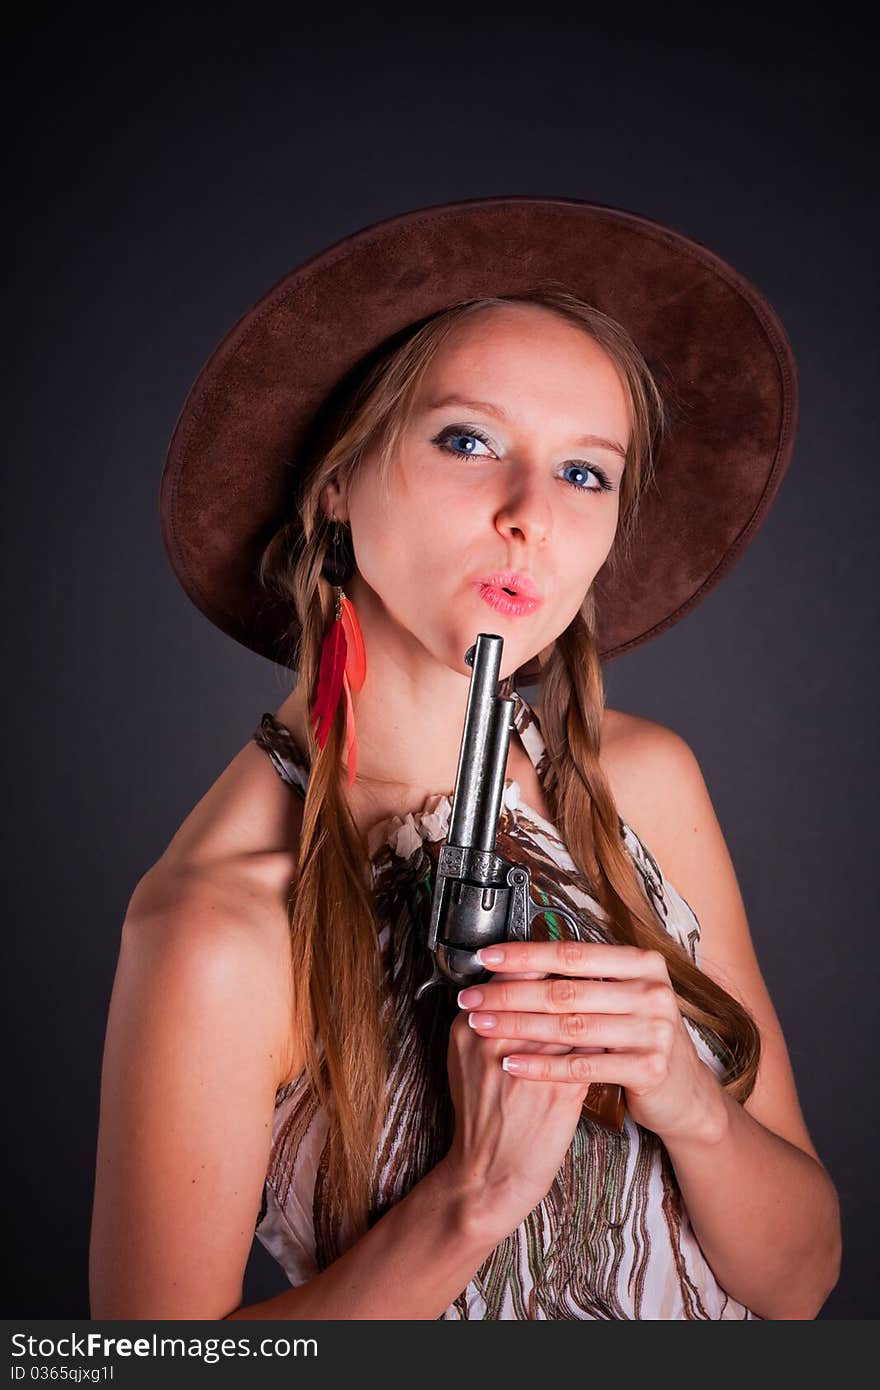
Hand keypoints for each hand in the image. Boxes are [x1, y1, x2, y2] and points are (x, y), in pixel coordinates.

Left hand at [456, 939, 720, 1143]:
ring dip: (517, 1027)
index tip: (486, 956)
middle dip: (510, 994)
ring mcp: (654, 1029)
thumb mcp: (621, 997)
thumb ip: (583, 978)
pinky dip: (542, 1066)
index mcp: (641, 963)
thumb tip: (518, 960)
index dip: (525, 954)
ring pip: (570, 1026)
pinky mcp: (649, 1068)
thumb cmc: (639, 1037)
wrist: (683, 1092)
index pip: (572, 953)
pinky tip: (511, 1063)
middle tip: (471, 997)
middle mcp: (651, 990)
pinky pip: (582, 1067)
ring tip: (481, 1026)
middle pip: (565, 990)